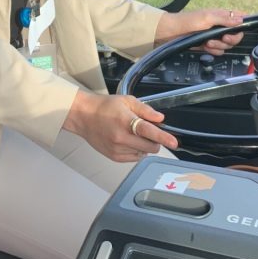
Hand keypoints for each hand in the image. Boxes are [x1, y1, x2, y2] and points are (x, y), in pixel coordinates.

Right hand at [62, 90, 177, 161]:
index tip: (174, 142)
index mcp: (125, 120)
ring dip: (144, 146)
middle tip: (148, 131)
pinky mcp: (114, 157)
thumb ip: (145, 110)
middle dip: (155, 140)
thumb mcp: (126, 101)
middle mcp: (121, 137)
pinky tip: (128, 141)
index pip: (148, 131)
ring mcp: (117, 149)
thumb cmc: (105, 107)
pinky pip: (135, 158)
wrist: (84, 116)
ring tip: (132, 134)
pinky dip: (136, 151)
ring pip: (143, 153)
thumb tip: (160, 118)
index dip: (163, 137)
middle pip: (150, 146)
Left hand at [154, 8, 244, 54]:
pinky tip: (205, 46)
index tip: (238, 30)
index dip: (242, 25)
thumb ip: (224, 19)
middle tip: (223, 38)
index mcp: (221, 15)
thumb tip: (241, 20)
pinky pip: (218, 51)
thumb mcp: (207, 18)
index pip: (239, 19)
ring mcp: (214, 36)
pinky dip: (213, 50)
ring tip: (208, 42)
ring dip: (218, 46)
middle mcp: (220, 26)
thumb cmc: (188, 21)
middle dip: (230, 39)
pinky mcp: (208, 45)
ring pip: (226, 45)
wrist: (172, 32)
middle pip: (235, 36)